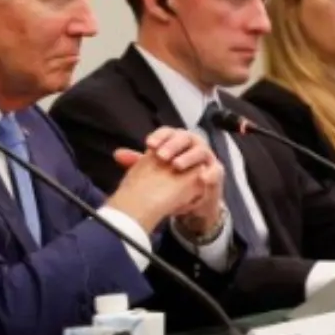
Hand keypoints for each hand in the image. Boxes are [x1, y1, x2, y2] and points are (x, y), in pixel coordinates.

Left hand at [123, 127, 225, 241]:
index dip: (160, 136)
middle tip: (161, 156)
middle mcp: (193, 146)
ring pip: (201, 150)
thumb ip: (138, 163)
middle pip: (185, 137)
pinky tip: (200, 177)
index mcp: (178, 142)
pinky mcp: (216, 173)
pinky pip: (216, 170)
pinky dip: (209, 173)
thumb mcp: (155, 172)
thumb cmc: (173, 181)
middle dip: (173, 145)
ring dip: (189, 157)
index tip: (148, 144)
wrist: (191, 202)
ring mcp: (206, 159)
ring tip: (177, 165)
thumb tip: (117, 154)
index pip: (169, 132)